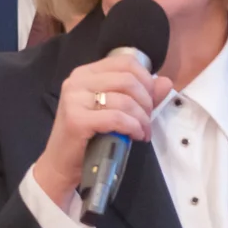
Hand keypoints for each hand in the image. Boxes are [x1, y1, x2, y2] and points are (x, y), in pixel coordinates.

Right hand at [31, 54, 171, 205]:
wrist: (61, 165)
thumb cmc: (88, 137)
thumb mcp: (116, 111)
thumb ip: (140, 96)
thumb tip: (166, 82)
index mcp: (86, 73)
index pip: (125, 62)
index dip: (146, 80)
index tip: (151, 100)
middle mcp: (78, 80)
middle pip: (128, 79)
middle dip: (146, 101)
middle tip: (147, 120)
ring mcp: (74, 99)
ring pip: (124, 100)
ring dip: (141, 119)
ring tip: (143, 132)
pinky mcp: (76, 119)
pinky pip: (116, 118)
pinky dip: (132, 127)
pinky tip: (135, 136)